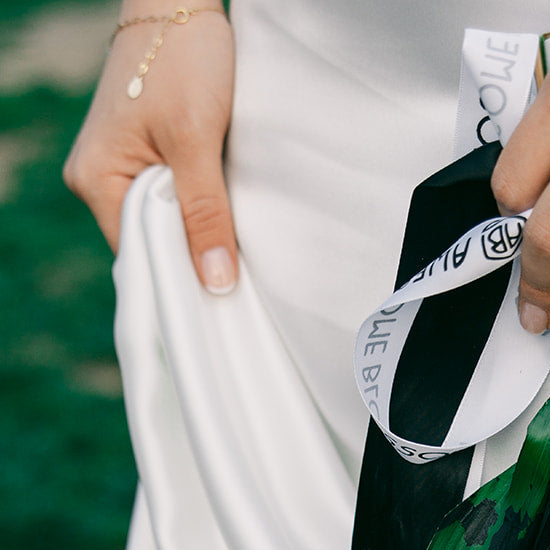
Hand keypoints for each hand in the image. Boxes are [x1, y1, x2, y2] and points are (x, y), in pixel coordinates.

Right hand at [63, 8, 236, 291]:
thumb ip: (205, 212)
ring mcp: (121, 169)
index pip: (139, 258)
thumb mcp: (197, 139)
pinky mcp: (145, 157)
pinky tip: (226, 221)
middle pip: (152, 246)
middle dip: (192, 260)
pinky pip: (172, 202)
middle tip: (238, 285)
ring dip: (199, 235)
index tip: (220, 304)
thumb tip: (214, 282)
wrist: (180, 2)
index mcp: (96, 180)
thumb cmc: (183, 58)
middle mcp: (98, 180)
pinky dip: (199, 212)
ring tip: (235, 254)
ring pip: (166, 225)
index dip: (180, 282)